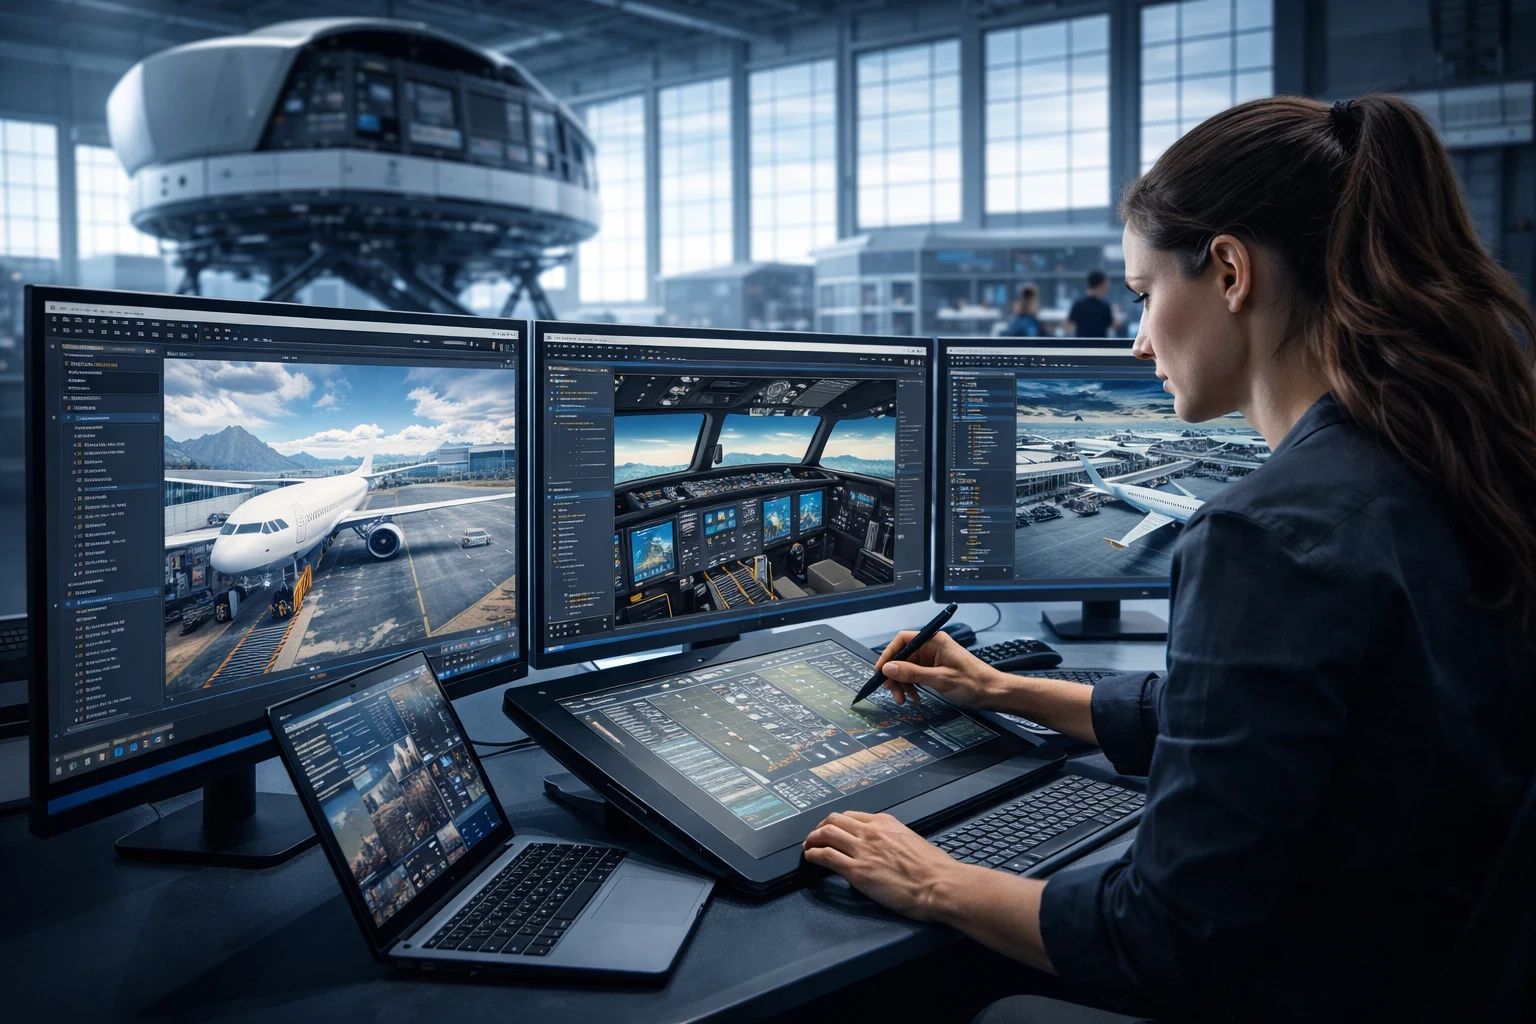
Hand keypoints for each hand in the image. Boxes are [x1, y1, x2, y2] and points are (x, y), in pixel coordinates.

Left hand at [802, 810, 966, 920]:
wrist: (939, 884)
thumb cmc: (933, 869)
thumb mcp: (911, 841)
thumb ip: (892, 840)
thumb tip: (884, 849)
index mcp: (885, 822)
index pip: (851, 816)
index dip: (836, 822)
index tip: (832, 829)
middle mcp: (871, 831)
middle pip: (833, 820)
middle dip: (820, 827)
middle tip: (815, 837)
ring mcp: (862, 850)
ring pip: (826, 834)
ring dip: (812, 839)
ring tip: (808, 846)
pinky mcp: (857, 871)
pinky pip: (826, 856)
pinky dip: (814, 855)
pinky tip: (810, 858)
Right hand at [873, 630, 998, 708]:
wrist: (993, 693)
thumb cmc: (972, 682)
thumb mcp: (940, 679)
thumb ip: (912, 673)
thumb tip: (887, 668)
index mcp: (933, 641)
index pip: (902, 640)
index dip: (889, 654)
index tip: (881, 672)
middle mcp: (931, 647)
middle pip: (902, 656)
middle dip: (895, 674)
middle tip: (893, 693)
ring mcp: (933, 659)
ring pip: (907, 668)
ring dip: (902, 683)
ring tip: (904, 700)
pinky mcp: (935, 670)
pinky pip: (916, 675)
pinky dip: (912, 686)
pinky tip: (915, 698)